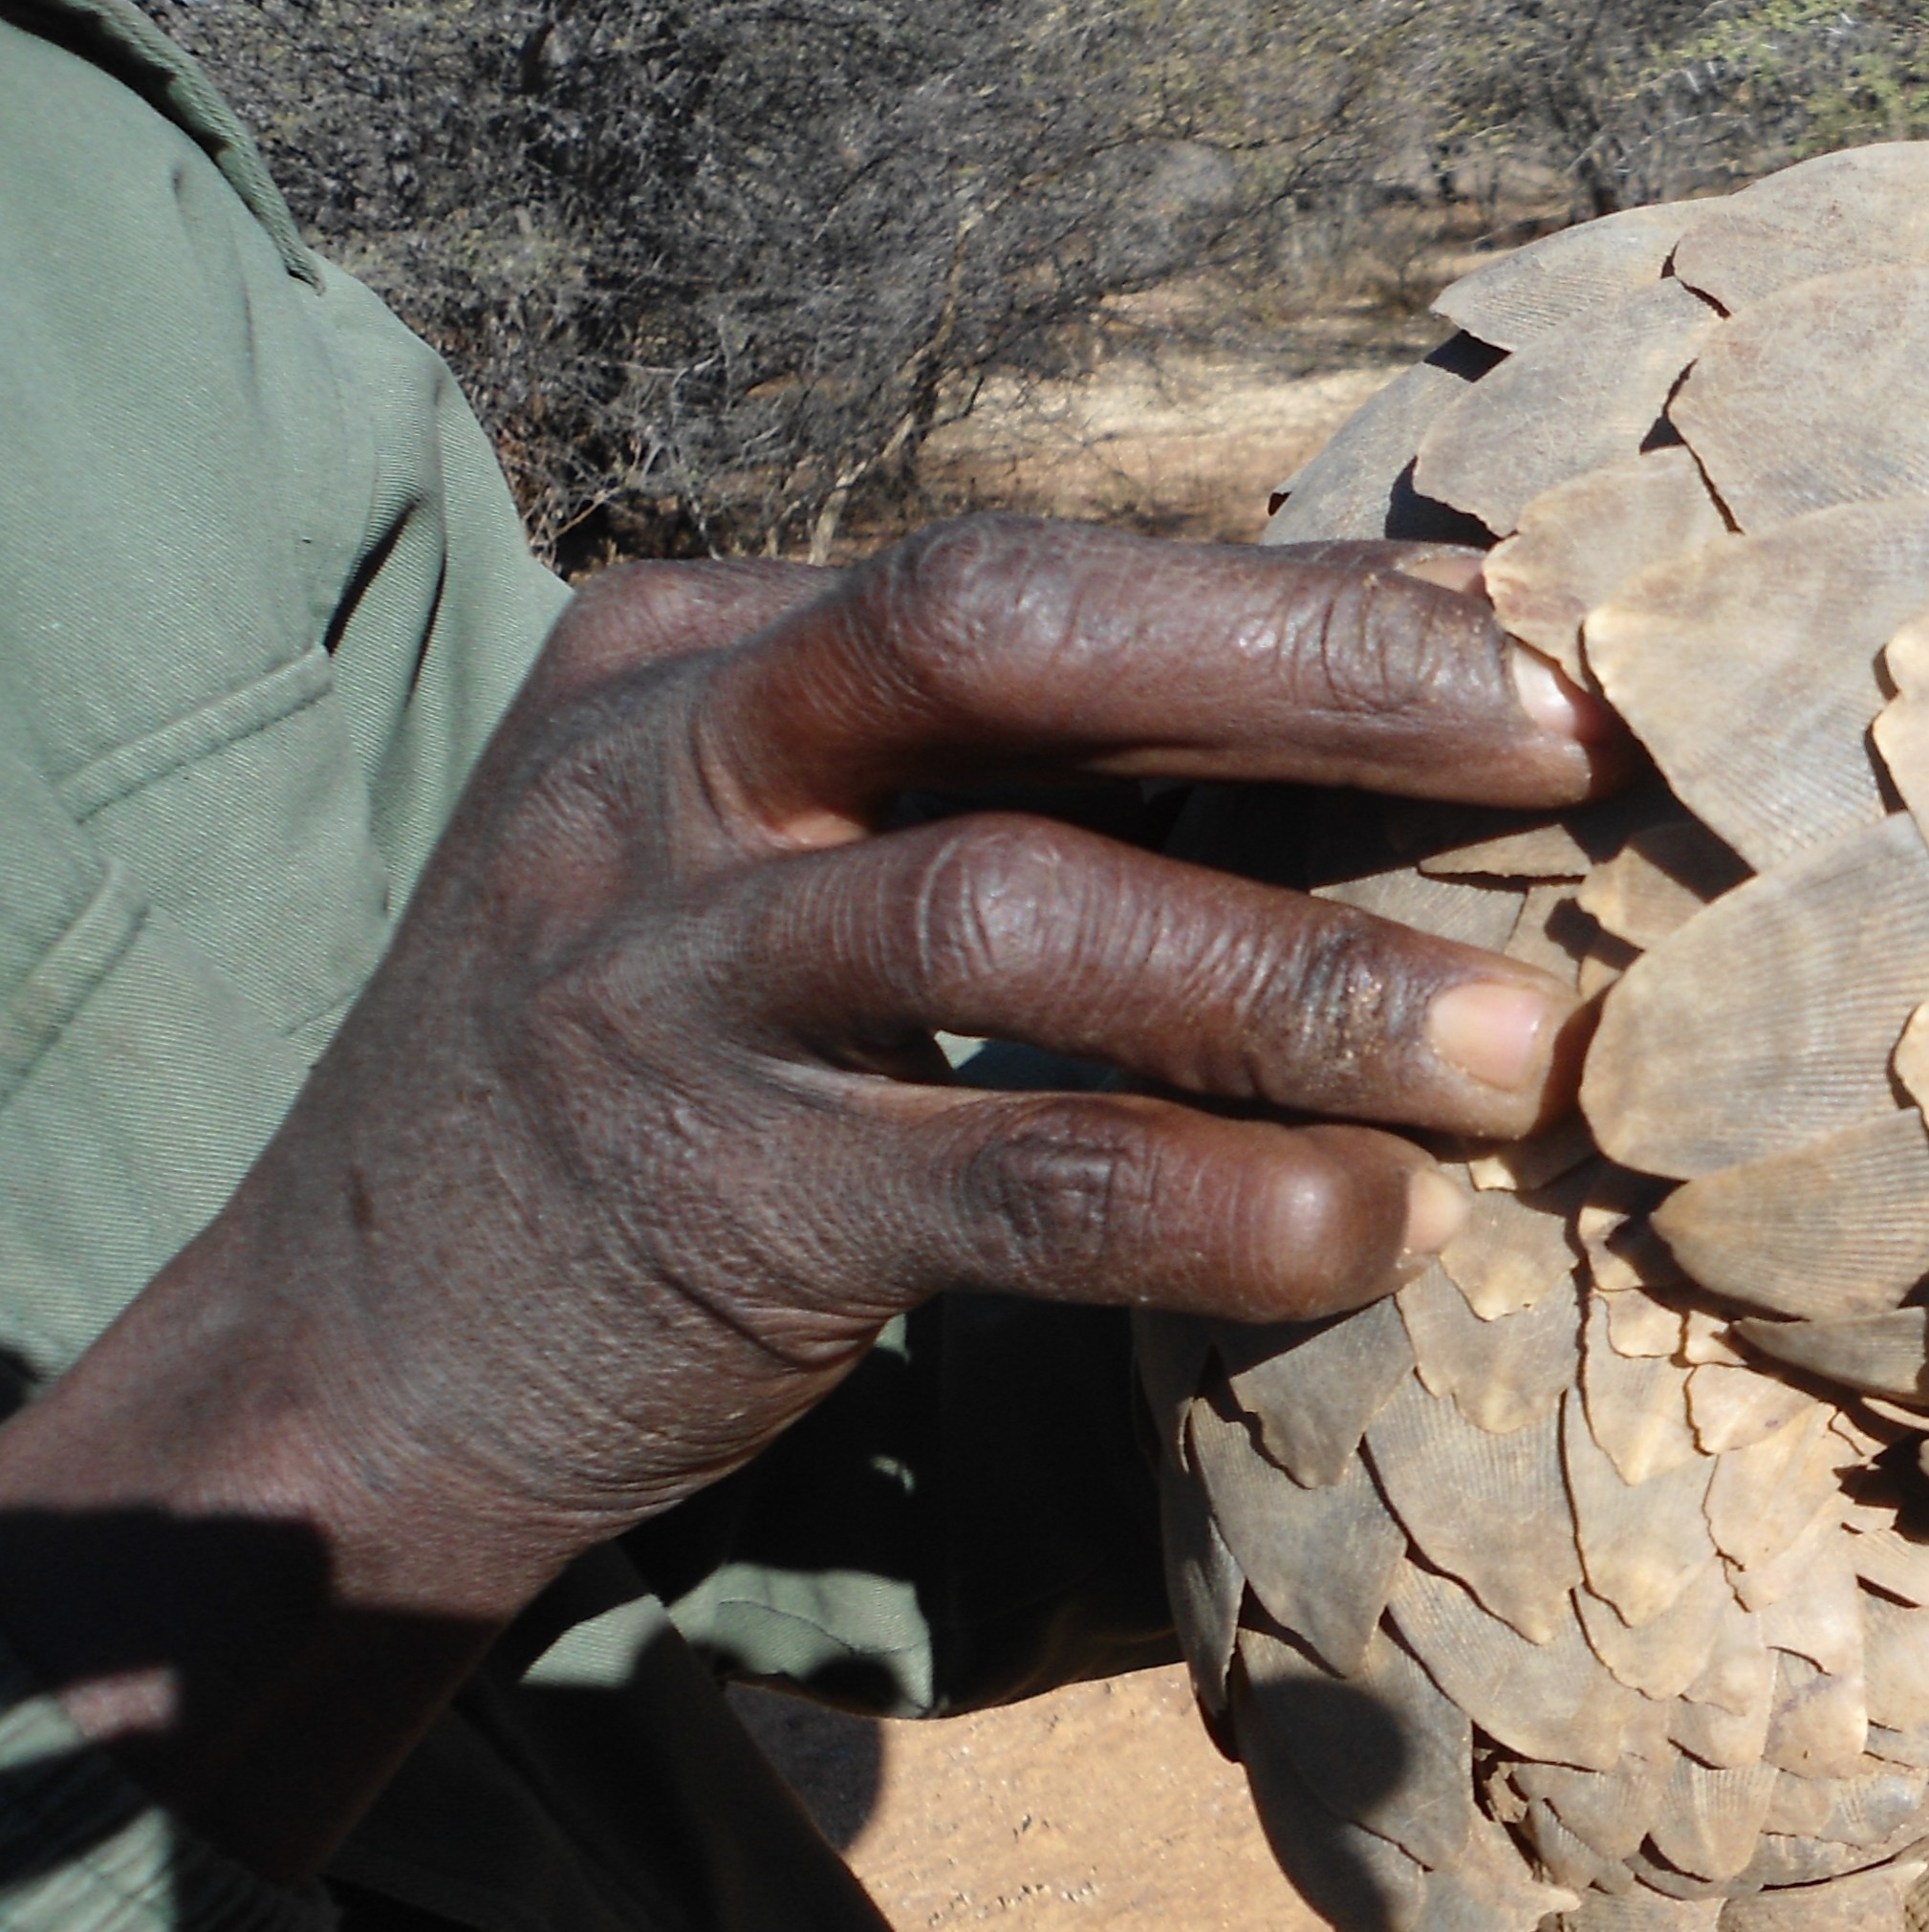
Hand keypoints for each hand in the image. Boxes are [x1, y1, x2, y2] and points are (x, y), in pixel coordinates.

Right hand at [0, 518, 1614, 1873]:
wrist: (351, 1355)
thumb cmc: (658, 1081)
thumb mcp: (766, 863)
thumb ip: (1000, 787)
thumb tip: (1376, 728)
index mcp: (698, 648)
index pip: (1033, 576)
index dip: (1298, 601)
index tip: (1537, 645)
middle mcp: (662, 766)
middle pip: (1004, 636)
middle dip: (1310, 672)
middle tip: (1573, 741)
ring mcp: (659, 976)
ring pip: (1014, 911)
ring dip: (1302, 977)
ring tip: (1524, 1055)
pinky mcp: (706, 1198)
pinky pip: (1002, 1176)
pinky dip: (1209, 1200)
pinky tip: (1372, 1231)